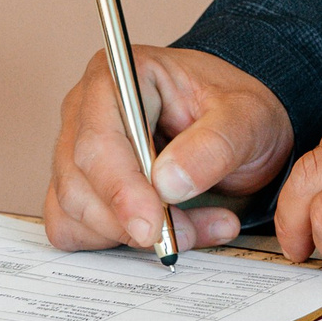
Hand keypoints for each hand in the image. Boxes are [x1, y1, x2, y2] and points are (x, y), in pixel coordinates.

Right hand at [45, 45, 291, 255]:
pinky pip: (74, 227)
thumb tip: (167, 184)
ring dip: (132, 235)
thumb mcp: (248, 118)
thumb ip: (215, 144)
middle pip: (80, 179)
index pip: (100, 139)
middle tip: (185, 234)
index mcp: (119, 77)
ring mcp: (74, 149)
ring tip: (196, 227)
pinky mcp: (79, 186)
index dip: (121, 188)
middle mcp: (86, 110)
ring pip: (74, 209)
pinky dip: (116, 243)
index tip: (152, 225)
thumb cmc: (235, 112)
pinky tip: (164, 233)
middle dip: (132, 219)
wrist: (238, 130)